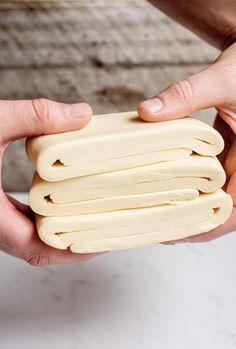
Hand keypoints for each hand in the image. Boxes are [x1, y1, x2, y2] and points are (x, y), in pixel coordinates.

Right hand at [0, 98, 95, 264]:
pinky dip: (42, 218)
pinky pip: (20, 223)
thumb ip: (36, 117)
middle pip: (38, 249)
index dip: (72, 251)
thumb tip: (82, 115)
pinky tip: (58, 202)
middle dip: (72, 244)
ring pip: (28, 238)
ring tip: (88, 217)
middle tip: (103, 229)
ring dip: (58, 232)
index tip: (102, 241)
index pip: (38, 249)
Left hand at [138, 42, 235, 242]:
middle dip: (191, 219)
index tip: (177, 232)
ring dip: (189, 202)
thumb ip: (187, 95)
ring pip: (214, 191)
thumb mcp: (223, 80)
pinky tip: (167, 184)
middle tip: (157, 227)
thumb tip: (146, 112)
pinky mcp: (227, 151)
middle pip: (221, 206)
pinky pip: (210, 174)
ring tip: (158, 211)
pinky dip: (190, 181)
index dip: (208, 225)